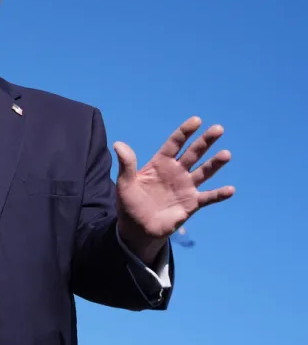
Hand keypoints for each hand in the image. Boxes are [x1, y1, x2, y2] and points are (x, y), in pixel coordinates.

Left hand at [115, 116, 233, 263]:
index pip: (174, 144)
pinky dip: (219, 194)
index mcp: (160, 164)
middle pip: (193, 153)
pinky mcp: (192, 203)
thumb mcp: (125, 184)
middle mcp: (176, 172)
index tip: (197, 120)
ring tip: (226, 154)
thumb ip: (126, 164)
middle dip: (205, 141)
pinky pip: (208, 197)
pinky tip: (230, 189)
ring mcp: (186, 187)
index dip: (185, 132)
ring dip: (215, 163)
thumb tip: (119, 144)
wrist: (138, 229)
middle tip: (218, 129)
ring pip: (204, 172)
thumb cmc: (130, 204)